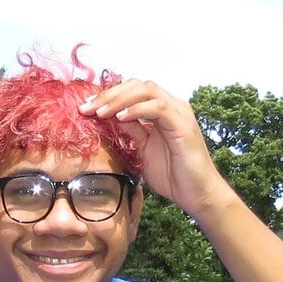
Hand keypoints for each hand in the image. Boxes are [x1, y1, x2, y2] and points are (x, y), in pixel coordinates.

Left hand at [78, 78, 230, 220]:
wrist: (197, 195)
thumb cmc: (173, 176)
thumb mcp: (143, 151)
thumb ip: (132, 132)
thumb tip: (111, 119)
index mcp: (162, 111)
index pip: (133, 92)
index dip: (108, 97)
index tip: (85, 109)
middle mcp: (172, 106)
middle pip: (137, 86)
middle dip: (109, 94)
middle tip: (86, 108)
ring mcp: (179, 112)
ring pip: (146, 91)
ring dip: (119, 99)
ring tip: (100, 112)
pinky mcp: (183, 124)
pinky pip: (158, 107)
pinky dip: (138, 109)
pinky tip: (121, 117)